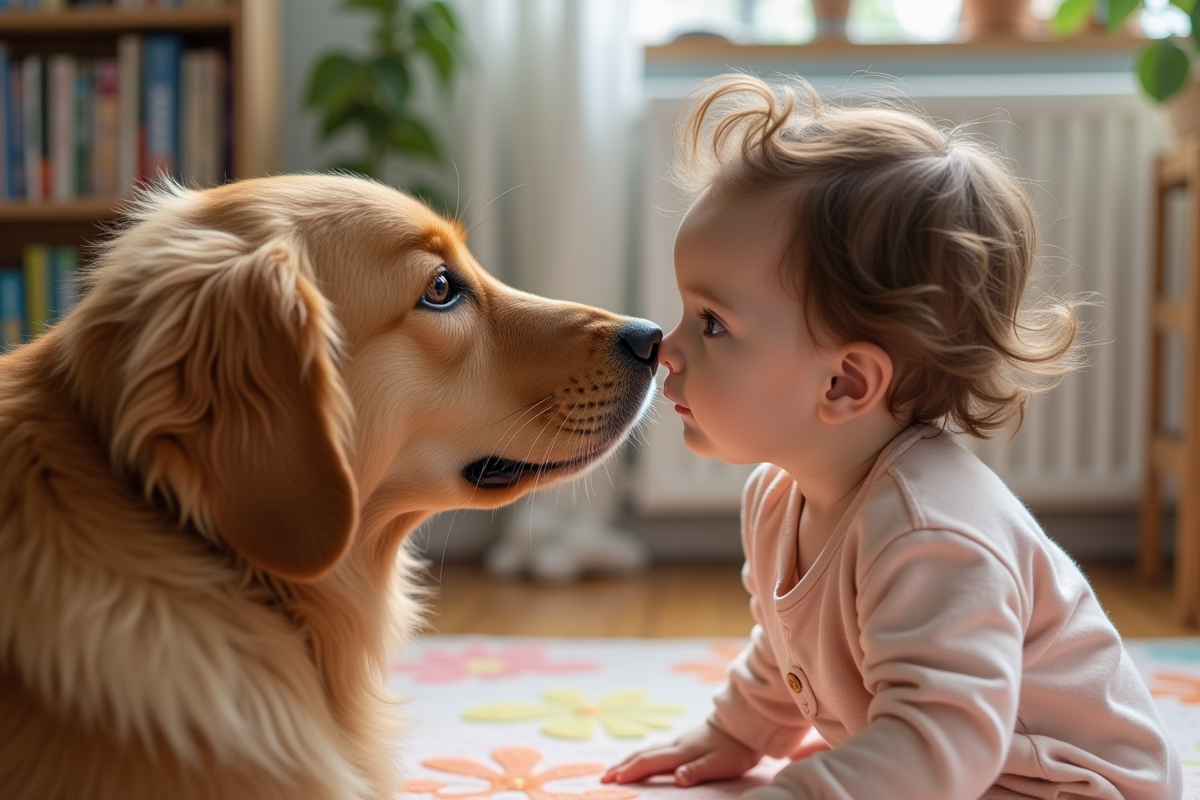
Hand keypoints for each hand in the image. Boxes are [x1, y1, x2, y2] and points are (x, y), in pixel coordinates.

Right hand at [601, 722, 760, 786]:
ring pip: (646, 750)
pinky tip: (638, 759)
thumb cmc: (734, 749)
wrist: (743, 725)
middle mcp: (675, 745)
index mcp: (681, 751)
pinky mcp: (682, 742)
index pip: (650, 762)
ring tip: (613, 770)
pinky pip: (654, 749)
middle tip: (602, 778)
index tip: (614, 781)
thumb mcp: (720, 763)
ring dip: (627, 760)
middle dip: (621, 766)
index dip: (631, 771)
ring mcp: (678, 741)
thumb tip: (678, 778)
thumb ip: (698, 771)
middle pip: (642, 754)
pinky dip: (640, 756)